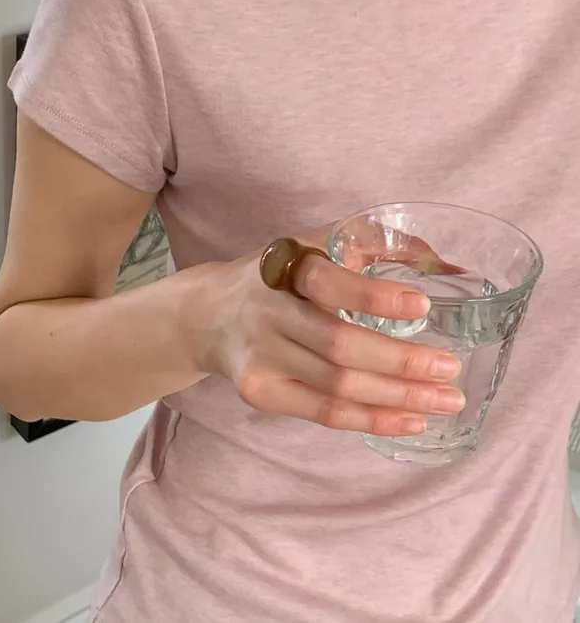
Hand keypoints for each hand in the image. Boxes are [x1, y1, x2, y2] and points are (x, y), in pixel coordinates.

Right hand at [192, 228, 464, 436]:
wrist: (212, 313)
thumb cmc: (283, 276)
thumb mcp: (318, 244)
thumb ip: (377, 243)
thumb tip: (447, 263)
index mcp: (285, 267)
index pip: (327, 283)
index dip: (373, 296)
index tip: (422, 305)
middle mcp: (269, 311)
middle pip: (338, 345)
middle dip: (400, 361)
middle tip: (450, 367)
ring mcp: (261, 357)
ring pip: (337, 386)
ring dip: (397, 397)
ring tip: (446, 400)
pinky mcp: (261, 392)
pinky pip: (323, 413)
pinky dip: (372, 420)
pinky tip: (410, 420)